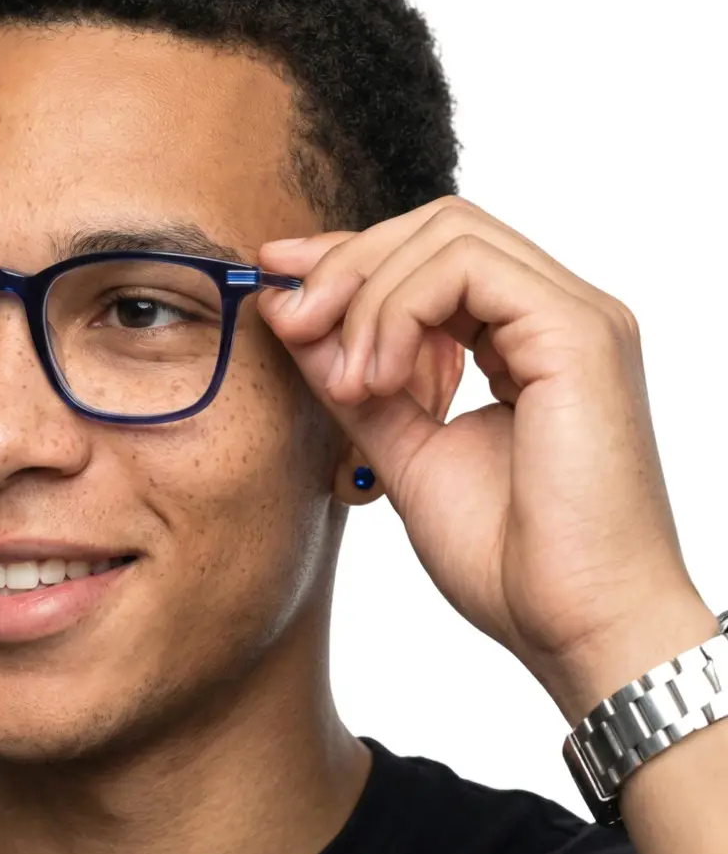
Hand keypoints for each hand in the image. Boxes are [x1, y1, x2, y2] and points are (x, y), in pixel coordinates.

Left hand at [257, 196, 708, 714]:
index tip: (275, 272)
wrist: (574, 627)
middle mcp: (554, 314)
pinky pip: (465, 270)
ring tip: (349, 382)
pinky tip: (378, 379)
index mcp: (523, 339)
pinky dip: (399, 312)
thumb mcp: (401, 449)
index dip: (347, 256)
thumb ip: (351, 380)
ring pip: (447, 234)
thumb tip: (289, 316)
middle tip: (290, 320)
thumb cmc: (506, 558)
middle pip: (435, 226)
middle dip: (346, 266)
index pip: (430, 256)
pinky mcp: (578, 332)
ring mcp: (575, 316)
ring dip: (368, 297)